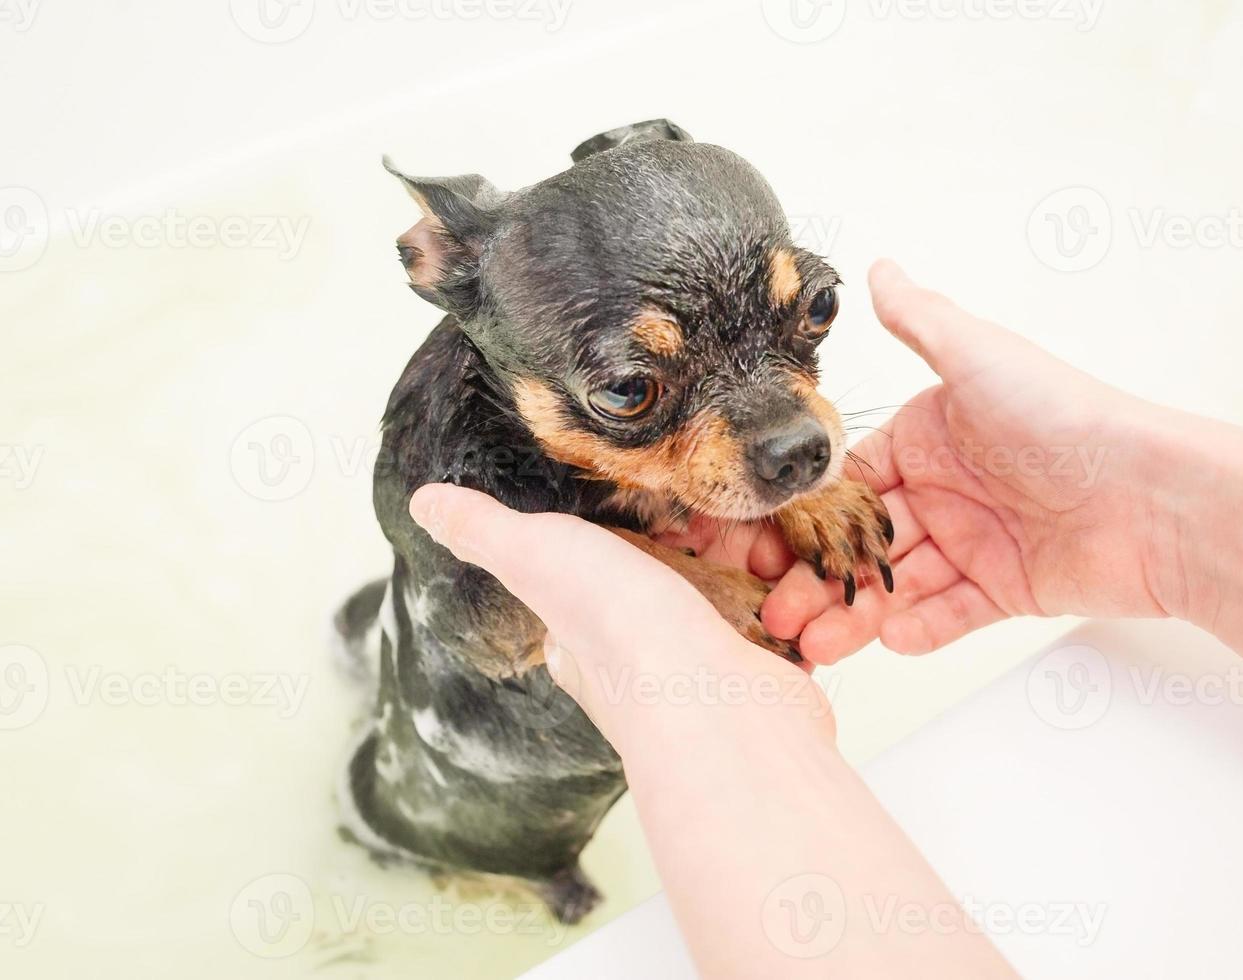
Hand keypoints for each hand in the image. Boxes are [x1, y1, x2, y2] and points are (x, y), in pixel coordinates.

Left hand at [408, 482, 1014, 977]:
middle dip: (742, 536)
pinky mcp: (773, 673)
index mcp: (597, 613)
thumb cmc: (624, 637)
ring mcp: (718, 657)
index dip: (675, 511)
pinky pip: (807, 621)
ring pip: (766, 582)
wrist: (718, 715)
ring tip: (778, 582)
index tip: (695, 493)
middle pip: (714, 553)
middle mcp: (655, 639)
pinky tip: (806, 618)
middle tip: (753, 531)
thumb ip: (484, 529)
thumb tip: (425, 502)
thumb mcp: (535, 556)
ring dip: (785, 572)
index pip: (641, 540)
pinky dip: (817, 613)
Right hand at [760, 260, 1179, 662]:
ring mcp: (975, 541)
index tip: (763, 544)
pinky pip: (950, 615)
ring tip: (815, 643)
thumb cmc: (1065, 416)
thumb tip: (879, 271)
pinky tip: (886, 639)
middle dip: (817, 578)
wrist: (1154, 495)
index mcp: (929, 437)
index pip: (850, 483)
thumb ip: (921, 320)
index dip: (805, 515)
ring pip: (898, 586)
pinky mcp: (1007, 589)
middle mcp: (947, 488)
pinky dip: (918, 630)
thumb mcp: (980, 356)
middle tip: (778, 612)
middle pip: (863, 542)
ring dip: (854, 615)